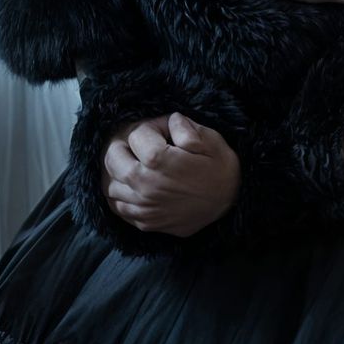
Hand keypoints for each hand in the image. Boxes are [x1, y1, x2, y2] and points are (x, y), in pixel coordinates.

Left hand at [100, 113, 239, 236]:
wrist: (232, 205)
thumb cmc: (221, 169)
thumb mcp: (210, 140)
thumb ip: (185, 127)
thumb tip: (169, 121)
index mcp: (158, 160)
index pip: (135, 134)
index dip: (151, 127)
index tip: (164, 131)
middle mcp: (144, 184)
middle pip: (113, 158)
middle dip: (124, 146)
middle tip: (141, 146)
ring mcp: (143, 206)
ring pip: (111, 185)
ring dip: (119, 172)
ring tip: (135, 165)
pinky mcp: (146, 222)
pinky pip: (118, 207)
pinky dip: (120, 196)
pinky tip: (133, 188)